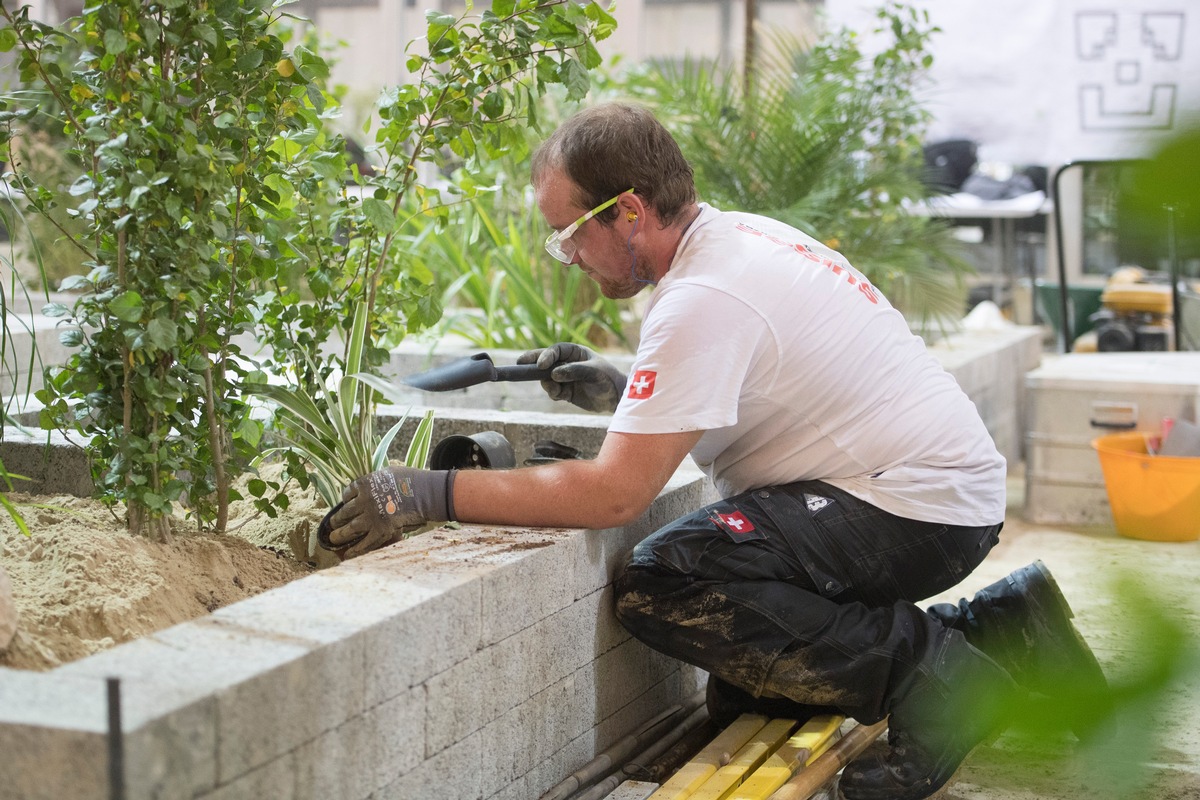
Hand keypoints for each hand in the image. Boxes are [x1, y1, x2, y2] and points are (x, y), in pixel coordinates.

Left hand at [317, 466, 455, 558]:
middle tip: (333, 524)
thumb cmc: (410, 480)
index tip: (347, 503)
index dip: (346, 500)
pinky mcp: (380, 531)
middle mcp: (363, 501)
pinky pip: (364, 543)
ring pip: (349, 529)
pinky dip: (355, 550)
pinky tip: (347, 554)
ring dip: (339, 536)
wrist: (424, 493)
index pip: (347, 494)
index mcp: (364, 484)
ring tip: (334, 539)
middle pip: (344, 513)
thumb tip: (368, 487)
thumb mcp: (387, 473)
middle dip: (336, 520)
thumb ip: (375, 481)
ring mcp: (371, 517)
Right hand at [517, 343, 626, 412]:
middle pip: (545, 360)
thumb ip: (574, 371)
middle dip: (533, 362)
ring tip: (558, 390)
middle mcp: (567, 363)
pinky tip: (561, 396)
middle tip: (519, 363)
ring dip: (547, 384)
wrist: (617, 398)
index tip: (541, 365)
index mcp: (575, 352)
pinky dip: (553, 393)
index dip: (546, 355)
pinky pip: (552, 391)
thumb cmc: (609, 379)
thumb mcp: (594, 373)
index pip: (556, 350)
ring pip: (546, 378)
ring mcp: (565, 377)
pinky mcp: (565, 391)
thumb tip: (554, 374)